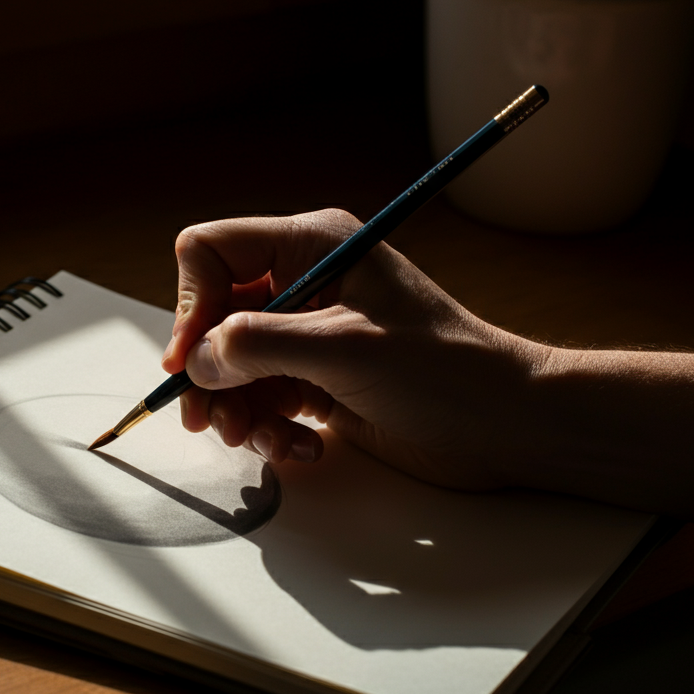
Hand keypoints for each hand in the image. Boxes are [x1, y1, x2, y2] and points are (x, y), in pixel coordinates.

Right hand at [160, 209, 547, 489]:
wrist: (503, 424)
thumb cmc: (443, 370)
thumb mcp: (345, 349)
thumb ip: (260, 346)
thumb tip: (197, 360)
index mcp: (311, 247)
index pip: (213, 253)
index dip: (192, 305)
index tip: (191, 364)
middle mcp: (303, 284)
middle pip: (214, 317)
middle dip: (209, 372)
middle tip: (209, 420)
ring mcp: (309, 334)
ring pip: (233, 366)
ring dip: (236, 409)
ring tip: (259, 440)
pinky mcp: (317, 378)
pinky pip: (263, 398)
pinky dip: (269, 428)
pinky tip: (301, 447)